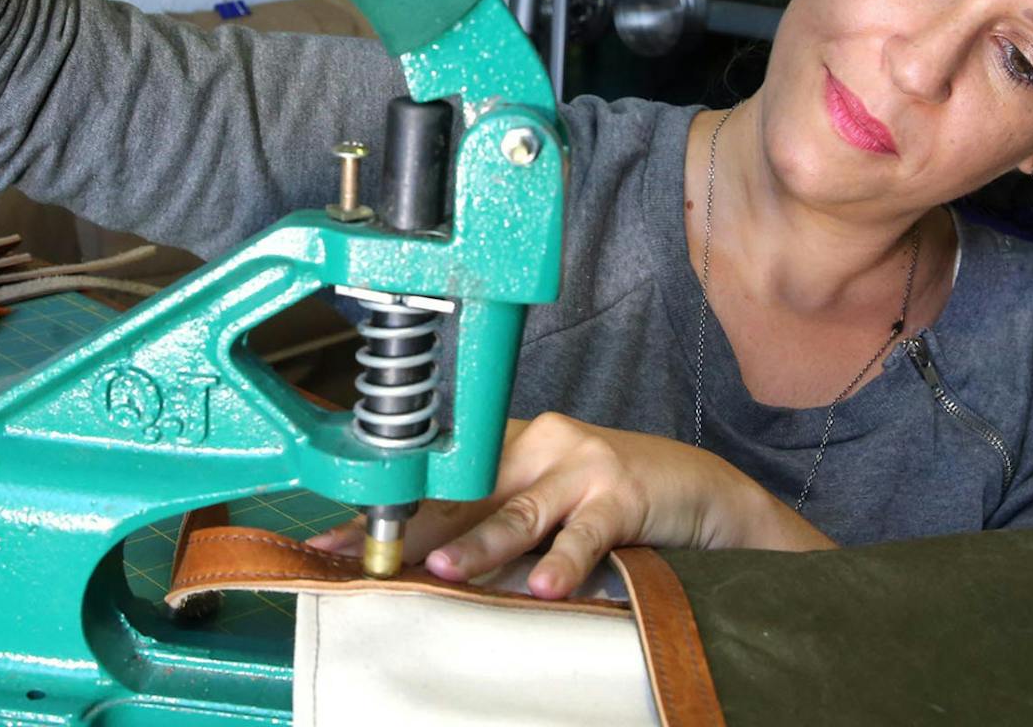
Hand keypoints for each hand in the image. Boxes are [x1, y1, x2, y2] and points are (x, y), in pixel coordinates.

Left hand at [307, 413, 833, 597]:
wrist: (698, 490)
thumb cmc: (612, 500)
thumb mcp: (546, 505)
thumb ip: (492, 523)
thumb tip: (421, 567)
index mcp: (511, 445)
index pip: (437, 481)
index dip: (386, 512)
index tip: (335, 542)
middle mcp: (538, 445)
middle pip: (464, 494)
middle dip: (413, 531)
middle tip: (370, 563)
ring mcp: (581, 466)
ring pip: (516, 511)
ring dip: (476, 546)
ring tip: (439, 574)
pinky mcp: (622, 492)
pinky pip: (585, 532)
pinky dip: (562, 560)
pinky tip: (542, 587)